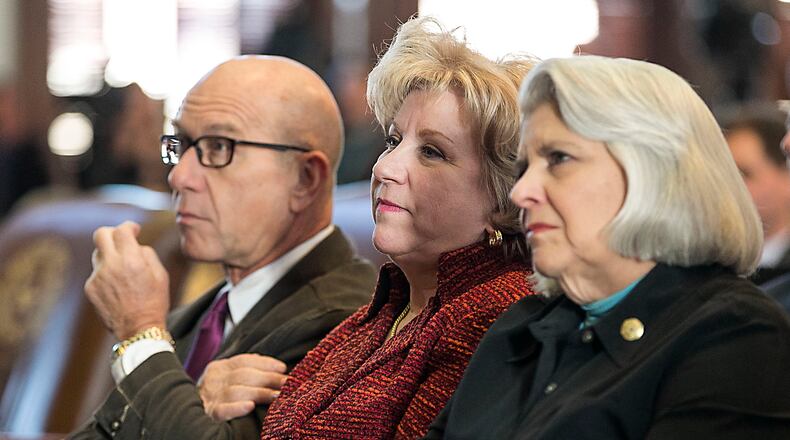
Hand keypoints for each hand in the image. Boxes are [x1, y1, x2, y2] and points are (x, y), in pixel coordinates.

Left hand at [84, 221, 169, 339]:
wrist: (139, 329)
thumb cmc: (154, 302)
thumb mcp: (160, 275)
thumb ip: (147, 254)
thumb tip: (136, 245)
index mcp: (131, 260)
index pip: (122, 230)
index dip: (129, 226)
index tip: (135, 230)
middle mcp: (110, 265)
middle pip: (100, 234)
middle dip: (112, 233)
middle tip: (122, 240)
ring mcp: (97, 277)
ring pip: (98, 254)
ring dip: (110, 255)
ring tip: (123, 270)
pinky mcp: (90, 288)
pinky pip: (97, 272)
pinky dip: (106, 273)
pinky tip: (118, 287)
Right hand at [199, 354, 287, 420]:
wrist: (189, 415)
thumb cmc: (218, 395)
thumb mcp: (228, 378)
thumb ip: (247, 371)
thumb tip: (278, 368)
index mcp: (220, 368)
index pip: (244, 360)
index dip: (265, 363)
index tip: (283, 368)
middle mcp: (214, 380)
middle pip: (243, 375)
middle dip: (268, 378)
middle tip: (287, 384)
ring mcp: (211, 397)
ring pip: (236, 391)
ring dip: (259, 393)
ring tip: (276, 396)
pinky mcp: (209, 415)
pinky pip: (222, 410)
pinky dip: (236, 408)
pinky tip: (250, 407)